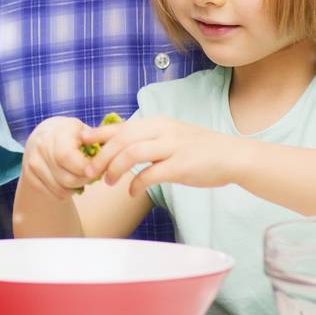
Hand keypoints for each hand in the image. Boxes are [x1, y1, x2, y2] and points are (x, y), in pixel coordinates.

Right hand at [21, 116, 127, 199]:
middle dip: (84, 180)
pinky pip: (53, 194)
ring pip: (61, 189)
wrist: (42, 137)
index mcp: (57, 133)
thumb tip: (119, 148)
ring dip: (76, 188)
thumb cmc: (70, 134)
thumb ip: (100, 139)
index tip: (96, 170)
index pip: (68, 157)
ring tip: (80, 176)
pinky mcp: (29, 177)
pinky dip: (66, 192)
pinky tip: (68, 180)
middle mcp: (41, 148)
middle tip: (92, 174)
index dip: (85, 168)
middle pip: (67, 178)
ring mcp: (32, 164)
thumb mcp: (84, 130)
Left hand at [100, 117, 243, 196]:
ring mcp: (173, 147)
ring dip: (115, 169)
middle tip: (90, 171)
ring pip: (132, 153)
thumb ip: (148, 139)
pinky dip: (136, 184)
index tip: (82, 142)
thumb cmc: (199, 150)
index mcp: (158, 123)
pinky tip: (132, 191)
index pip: (122, 126)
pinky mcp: (182, 166)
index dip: (99, 134)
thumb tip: (118, 147)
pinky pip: (151, 174)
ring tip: (108, 182)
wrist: (233, 156)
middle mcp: (163, 131)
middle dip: (101, 155)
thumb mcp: (172, 136)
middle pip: (122, 139)